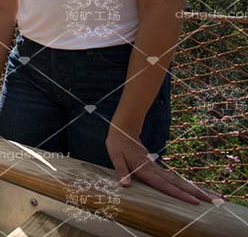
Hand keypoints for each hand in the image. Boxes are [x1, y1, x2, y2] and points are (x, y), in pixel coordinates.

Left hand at [106, 126, 223, 204]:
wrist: (124, 129)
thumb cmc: (118, 144)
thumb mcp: (115, 157)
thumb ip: (121, 171)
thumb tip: (125, 185)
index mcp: (146, 170)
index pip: (165, 185)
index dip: (179, 194)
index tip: (195, 202)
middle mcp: (155, 169)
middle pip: (179, 183)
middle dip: (198, 193)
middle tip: (216, 201)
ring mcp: (157, 168)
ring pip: (179, 181)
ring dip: (196, 189)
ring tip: (214, 197)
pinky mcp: (157, 168)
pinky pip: (174, 179)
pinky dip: (186, 185)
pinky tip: (195, 190)